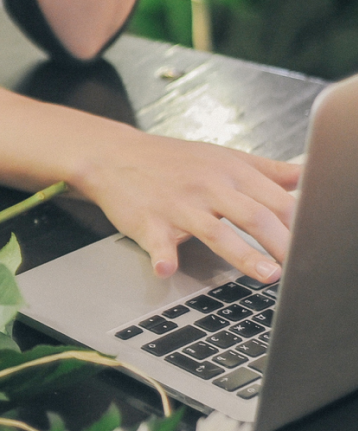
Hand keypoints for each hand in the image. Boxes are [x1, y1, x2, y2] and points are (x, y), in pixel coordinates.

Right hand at [74, 127, 299, 283]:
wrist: (113, 155)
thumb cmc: (171, 160)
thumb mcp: (222, 157)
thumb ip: (266, 170)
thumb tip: (307, 175)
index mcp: (230, 171)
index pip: (275, 199)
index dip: (300, 224)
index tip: (317, 245)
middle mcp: (208, 186)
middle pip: (253, 215)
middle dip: (282, 243)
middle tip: (302, 269)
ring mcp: (178, 204)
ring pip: (216, 231)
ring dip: (243, 254)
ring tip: (268, 275)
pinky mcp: (148, 221)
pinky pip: (157, 241)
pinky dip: (162, 255)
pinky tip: (166, 267)